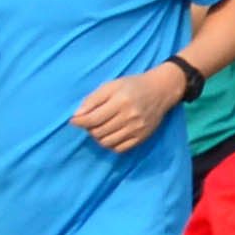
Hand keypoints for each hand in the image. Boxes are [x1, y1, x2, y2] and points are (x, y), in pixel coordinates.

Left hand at [70, 64, 186, 150]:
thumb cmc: (132, 85)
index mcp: (120, 102)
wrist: (161, 90)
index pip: (92, 119)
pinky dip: (110, 144)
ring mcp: (137, 129)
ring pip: (107, 142)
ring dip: (98, 137)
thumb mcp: (111, 86)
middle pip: (98, 132)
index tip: (74, 120)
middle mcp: (129, 117)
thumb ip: (92, 100)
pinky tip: (110, 135)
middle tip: (90, 121)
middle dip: (89, 128)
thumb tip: (77, 116)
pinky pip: (119, 149)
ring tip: (99, 128)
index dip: (79, 121)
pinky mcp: (142, 137)